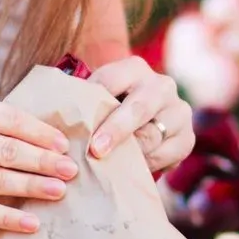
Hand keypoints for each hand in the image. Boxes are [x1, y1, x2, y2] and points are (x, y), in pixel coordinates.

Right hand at [0, 91, 75, 234]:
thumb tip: (20, 130)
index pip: (7, 117)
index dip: (39, 131)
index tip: (62, 143)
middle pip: (8, 149)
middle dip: (45, 161)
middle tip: (71, 170)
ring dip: (33, 187)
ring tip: (59, 192)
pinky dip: (6, 218)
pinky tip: (29, 224)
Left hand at [86, 56, 194, 173]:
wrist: (143, 122)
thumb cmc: (108, 109)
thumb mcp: (95, 97)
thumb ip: (78, 102)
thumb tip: (51, 116)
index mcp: (134, 68)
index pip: (111, 81)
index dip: (94, 104)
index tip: (81, 128)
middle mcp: (162, 86)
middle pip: (139, 108)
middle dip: (116, 130)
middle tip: (97, 151)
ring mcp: (179, 111)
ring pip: (153, 137)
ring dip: (129, 154)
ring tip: (109, 166)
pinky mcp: (187, 138)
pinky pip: (166, 156)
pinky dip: (146, 165)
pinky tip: (130, 169)